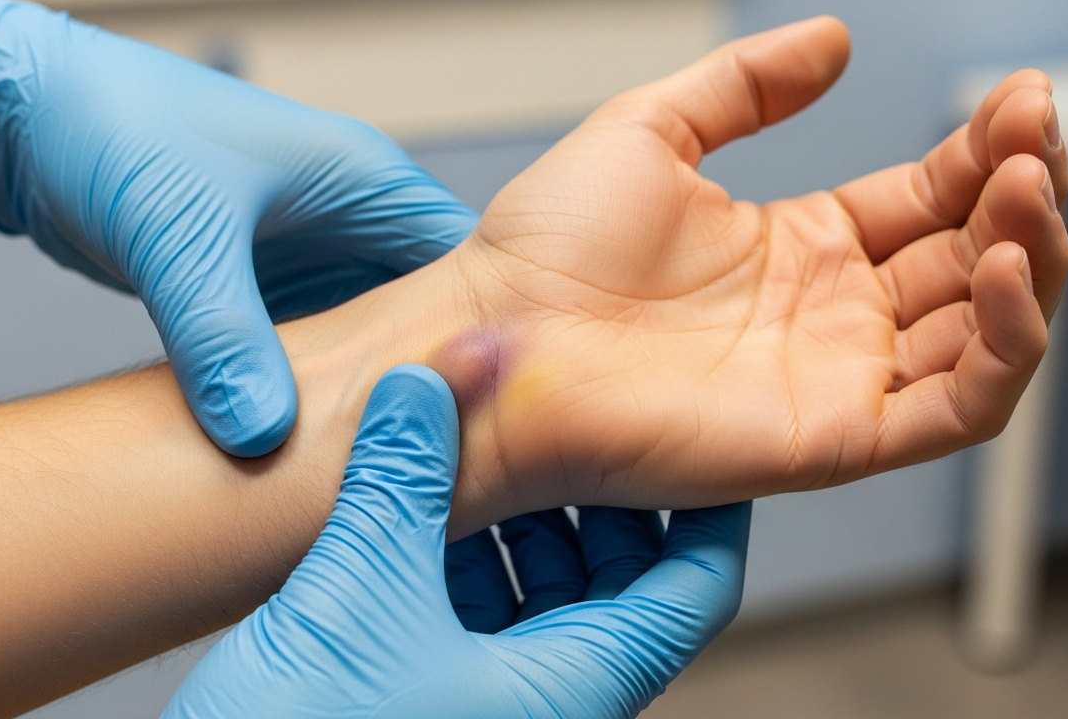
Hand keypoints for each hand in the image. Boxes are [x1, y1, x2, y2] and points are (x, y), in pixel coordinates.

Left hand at [0, 0, 476, 455]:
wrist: (19, 117)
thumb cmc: (108, 126)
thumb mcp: (177, 233)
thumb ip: (222, 334)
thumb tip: (263, 436)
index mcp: (364, 181)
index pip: (468, 266)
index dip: (487, 339)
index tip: (488, 416)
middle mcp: (349, 220)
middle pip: (426, 317)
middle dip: (427, 383)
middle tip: (432, 462)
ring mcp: (307, 257)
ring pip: (368, 343)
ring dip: (367, 396)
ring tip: (378, 467)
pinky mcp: (261, 289)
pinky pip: (309, 353)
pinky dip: (311, 397)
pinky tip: (307, 450)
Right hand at [163, 365, 750, 718]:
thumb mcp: (361, 592)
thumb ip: (402, 479)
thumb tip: (431, 382)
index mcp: (572, 690)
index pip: (695, 590)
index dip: (707, 508)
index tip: (690, 434)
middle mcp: (548, 706)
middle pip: (619, 586)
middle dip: (589, 499)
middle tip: (562, 421)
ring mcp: (493, 709)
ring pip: (544, 601)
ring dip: (517, 526)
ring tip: (477, 456)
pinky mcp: (434, 705)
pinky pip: (479, 622)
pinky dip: (462, 564)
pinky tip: (416, 514)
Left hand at [420, 15, 1067, 514]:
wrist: (495, 340)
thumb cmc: (543, 255)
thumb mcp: (652, 129)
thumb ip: (748, 85)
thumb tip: (832, 40)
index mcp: (799, 248)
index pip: (928, 198)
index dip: (983, 150)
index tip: (1018, 97)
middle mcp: (829, 316)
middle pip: (971, 258)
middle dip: (1022, 193)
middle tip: (1039, 132)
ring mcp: (836, 378)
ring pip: (985, 333)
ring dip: (1029, 259)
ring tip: (1030, 186)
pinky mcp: (832, 437)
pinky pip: (957, 407)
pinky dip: (1003, 345)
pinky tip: (1000, 267)